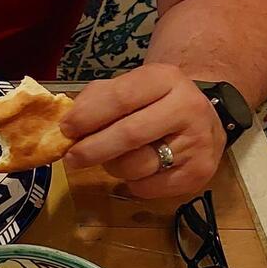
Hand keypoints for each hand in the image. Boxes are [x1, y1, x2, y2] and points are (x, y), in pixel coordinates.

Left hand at [61, 63, 224, 198]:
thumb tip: (67, 126)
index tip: (65, 130)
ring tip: (113, 159)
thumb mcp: (128, 88)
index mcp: (165, 79)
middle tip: (72, 158)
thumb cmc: (152, 103)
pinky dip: (133, 184)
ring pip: (137, 166)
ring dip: (113, 167)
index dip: (87, 117)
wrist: (201, 119)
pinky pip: (148, 188)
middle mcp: (187, 108)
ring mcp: (198, 142)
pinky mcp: (200, 172)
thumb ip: (95, 100)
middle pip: (129, 135)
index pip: (121, 98)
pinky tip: (137, 171)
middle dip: (92, 149)